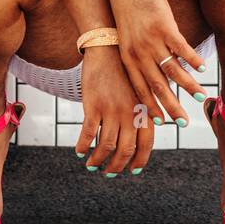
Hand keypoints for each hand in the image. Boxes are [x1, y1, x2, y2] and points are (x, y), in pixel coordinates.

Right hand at [78, 45, 154, 174]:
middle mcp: (130, 113)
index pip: (145, 144)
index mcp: (144, 110)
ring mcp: (112, 110)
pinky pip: (87, 134)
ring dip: (98, 160)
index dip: (139, 161)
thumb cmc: (124, 72)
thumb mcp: (139, 92)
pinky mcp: (93, 105)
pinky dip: (83, 146)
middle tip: (109, 173)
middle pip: (125, 150)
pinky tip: (79, 151)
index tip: (133, 171)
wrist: (108, 50)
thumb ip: (143, 112)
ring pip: (105, 146)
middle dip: (117, 166)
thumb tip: (143, 135)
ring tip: (92, 165)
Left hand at [107, 0, 206, 125]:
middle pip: (158, 86)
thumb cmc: (130, 15)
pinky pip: (182, 49)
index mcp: (129, 60)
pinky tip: (203, 69)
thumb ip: (139, 60)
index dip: (151, 107)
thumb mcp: (128, 41)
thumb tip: (154, 78)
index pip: (140, 90)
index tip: (162, 123)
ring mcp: (152, 41)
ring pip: (173, 70)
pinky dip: (194, 60)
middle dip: (172, 107)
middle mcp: (140, 54)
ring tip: (200, 97)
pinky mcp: (165, 27)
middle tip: (184, 122)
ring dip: (188, 86)